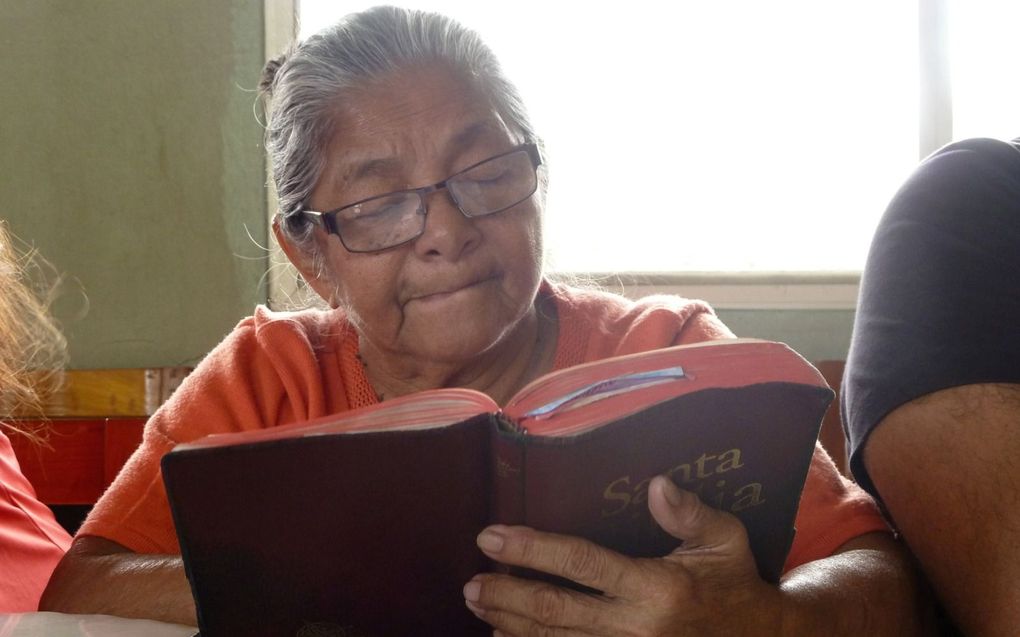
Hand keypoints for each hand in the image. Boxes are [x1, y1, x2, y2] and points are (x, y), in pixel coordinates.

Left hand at [463, 475, 784, 635]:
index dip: (532, 550)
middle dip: (507, 594)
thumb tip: (655, 484)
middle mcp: (636, 626)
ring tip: (477, 605)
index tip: (492, 536)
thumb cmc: (736, 585)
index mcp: (656, 586)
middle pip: (555, 611)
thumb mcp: (725, 540)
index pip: (581, 563)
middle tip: (470, 581)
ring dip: (510, 624)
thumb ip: (689, 513)